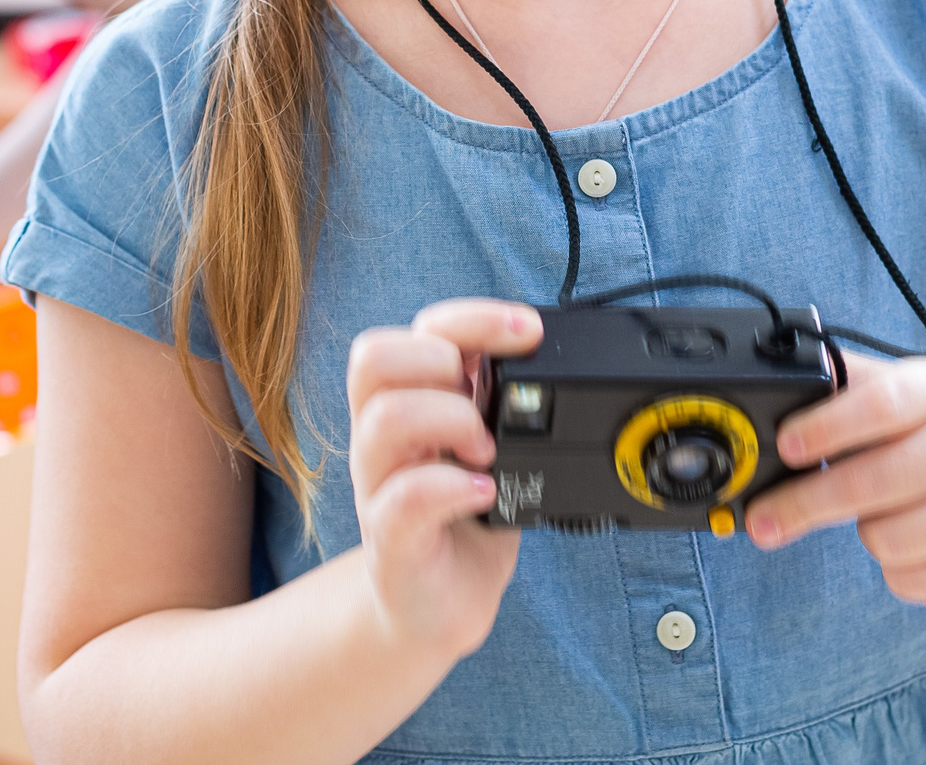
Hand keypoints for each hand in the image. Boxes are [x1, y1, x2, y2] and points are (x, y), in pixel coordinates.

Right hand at [346, 299, 539, 658]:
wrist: (436, 609)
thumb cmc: (466, 520)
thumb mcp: (492, 446)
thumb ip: (503, 399)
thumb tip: (549, 354)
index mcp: (410, 401)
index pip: (416, 329)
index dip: (471, 317)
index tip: (527, 331)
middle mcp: (382, 437)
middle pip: (376, 356)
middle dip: (446, 364)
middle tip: (488, 407)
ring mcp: (378, 487)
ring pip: (385, 418)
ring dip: (452, 422)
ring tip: (488, 454)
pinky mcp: (389, 542)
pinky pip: (402, 499)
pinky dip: (453, 488)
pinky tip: (486, 495)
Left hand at [745, 355, 925, 606]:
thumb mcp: (916, 393)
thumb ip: (851, 384)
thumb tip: (780, 389)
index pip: (879, 405)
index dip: (826, 428)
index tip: (785, 448)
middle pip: (868, 487)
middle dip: (801, 506)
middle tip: (760, 522)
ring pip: (883, 540)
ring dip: (868, 532)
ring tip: (889, 513)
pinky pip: (910, 580)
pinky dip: (897, 569)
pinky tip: (919, 543)